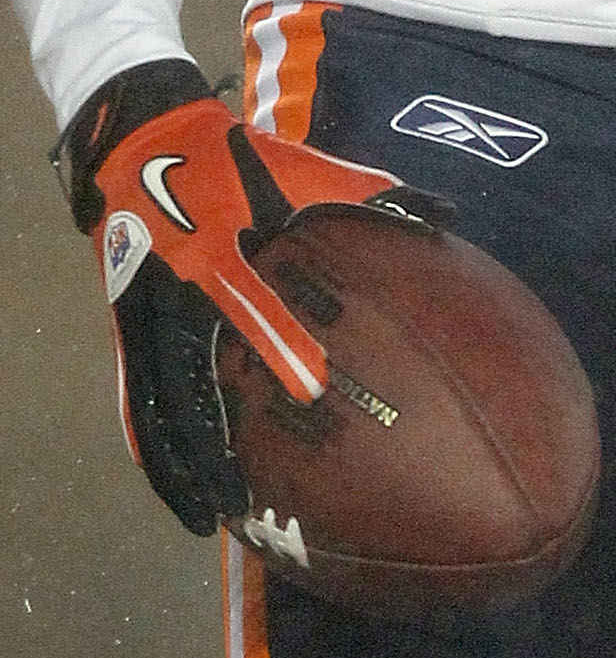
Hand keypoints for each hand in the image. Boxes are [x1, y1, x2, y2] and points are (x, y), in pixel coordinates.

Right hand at [59, 57, 423, 534]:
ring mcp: (144, 316)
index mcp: (220, 252)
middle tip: (246, 501)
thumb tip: (447, 214)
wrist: (142, 139)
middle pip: (191, 382)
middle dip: (213, 445)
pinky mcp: (126, 327)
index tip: (312, 387)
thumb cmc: (235, 158)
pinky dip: (150, 442)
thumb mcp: (301, 169)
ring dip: (180, 465)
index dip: (281, 343)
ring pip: (158, 404)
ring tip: (211, 517)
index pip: (252, 306)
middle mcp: (176, 294)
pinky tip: (170, 483)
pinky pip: (136, 393)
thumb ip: (370, 196)